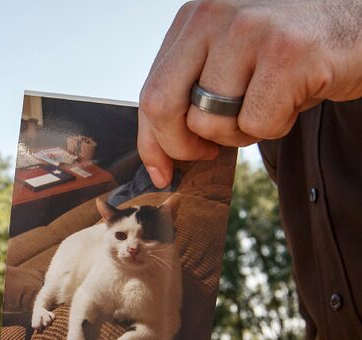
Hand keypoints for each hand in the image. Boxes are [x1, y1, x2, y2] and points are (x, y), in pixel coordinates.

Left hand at [138, 0, 361, 187]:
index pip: (150, 91)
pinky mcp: (287, 53)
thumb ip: (192, 91)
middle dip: (180, 146)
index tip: (160, 171)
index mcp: (194, 17)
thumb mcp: (231, 60)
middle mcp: (213, 15)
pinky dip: (277, 127)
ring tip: (269, 104)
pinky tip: (296, 97)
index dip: (150, 141)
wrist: (360, 25)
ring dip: (240, 133)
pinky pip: (257, 123)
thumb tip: (158, 154)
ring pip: (210, 121)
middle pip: (162, 106)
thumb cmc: (293, 51)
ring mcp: (249, 30)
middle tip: (208, 152)